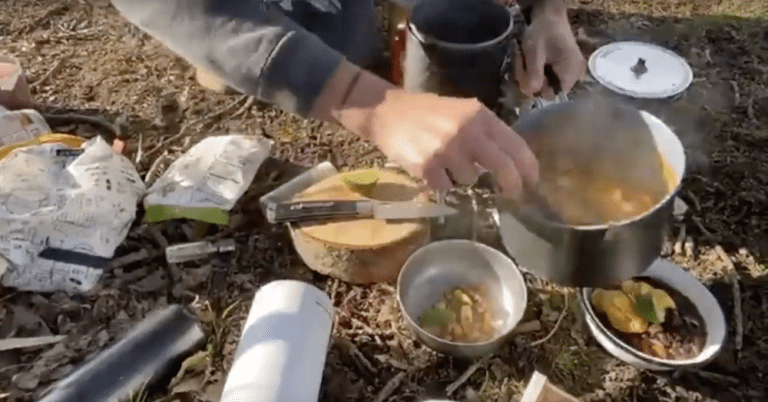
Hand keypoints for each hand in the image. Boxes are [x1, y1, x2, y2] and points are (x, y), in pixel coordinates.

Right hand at [367, 90, 538, 198]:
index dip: (528, 167)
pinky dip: (438, 182)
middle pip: (503, 167)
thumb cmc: (428, 112)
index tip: (532, 181)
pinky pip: (444, 186)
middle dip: (511, 185)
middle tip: (512, 194)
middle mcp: (467, 131)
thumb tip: (507, 164)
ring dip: (460, 177)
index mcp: (480, 116)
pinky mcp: (428, 166)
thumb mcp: (463, 113)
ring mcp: (447, 150)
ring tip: (445, 163)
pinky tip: (428, 167)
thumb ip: (485, 134)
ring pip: (470, 180)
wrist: (387, 111)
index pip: (515, 145)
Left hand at [516, 1, 585, 97]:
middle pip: (548, 90)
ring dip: (530, 76)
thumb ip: (535, 73)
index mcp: (571, 72)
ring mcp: (568, 73)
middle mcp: (573, 75)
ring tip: (523, 60)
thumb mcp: (535, 52)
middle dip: (531, 81)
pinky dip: (534, 72)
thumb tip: (531, 93)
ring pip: (544, 85)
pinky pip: (545, 78)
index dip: (538, 90)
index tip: (527, 78)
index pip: (555, 95)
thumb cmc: (543, 32)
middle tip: (521, 65)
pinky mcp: (561, 69)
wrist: (548, 16)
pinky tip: (529, 62)